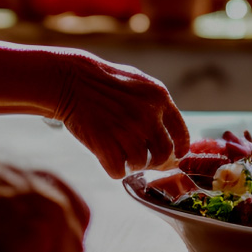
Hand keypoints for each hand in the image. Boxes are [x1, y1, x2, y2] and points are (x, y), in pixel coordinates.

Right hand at [52, 51, 190, 177]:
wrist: (70, 79)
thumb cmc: (104, 81)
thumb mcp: (139, 83)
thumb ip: (157, 105)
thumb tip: (171, 134)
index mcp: (159, 97)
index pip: (180, 133)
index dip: (179, 149)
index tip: (176, 156)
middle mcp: (148, 115)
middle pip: (163, 154)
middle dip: (155, 161)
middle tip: (144, 159)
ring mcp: (128, 130)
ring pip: (141, 164)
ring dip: (132, 164)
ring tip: (121, 154)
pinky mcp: (106, 144)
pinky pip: (119, 172)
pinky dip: (114, 170)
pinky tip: (108, 159)